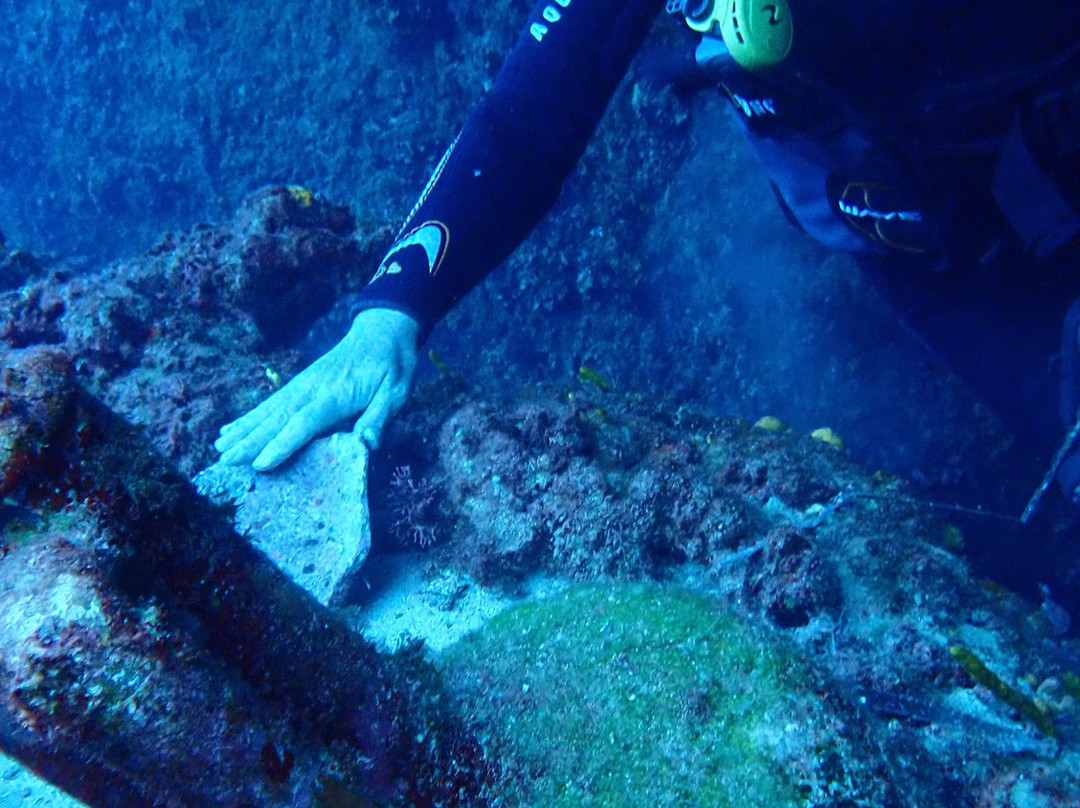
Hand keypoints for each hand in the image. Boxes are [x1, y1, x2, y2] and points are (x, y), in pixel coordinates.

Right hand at [215, 307, 419, 469]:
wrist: (383, 329)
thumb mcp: (397, 391)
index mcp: (337, 393)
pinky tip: (232, 428)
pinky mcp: (300, 383)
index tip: (261, 463)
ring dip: (243, 428)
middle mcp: (313, 387)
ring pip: (268, 409)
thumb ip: (380, 417)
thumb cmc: (393, 365)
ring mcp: (303, 384)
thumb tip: (366, 444)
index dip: (283, 443)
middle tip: (225, 460)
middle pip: (278, 417)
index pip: (305, 421)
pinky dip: (250, 416)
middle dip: (251, 440)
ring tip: (219, 446)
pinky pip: (271, 402)